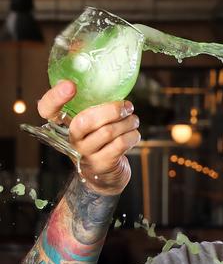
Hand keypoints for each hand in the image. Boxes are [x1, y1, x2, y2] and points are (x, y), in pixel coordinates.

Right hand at [37, 80, 139, 195]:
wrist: (104, 177)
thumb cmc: (101, 143)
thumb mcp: (92, 126)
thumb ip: (94, 108)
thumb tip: (114, 87)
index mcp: (64, 125)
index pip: (47, 110)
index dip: (55, 97)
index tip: (70, 86)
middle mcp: (71, 139)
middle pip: (86, 120)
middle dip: (112, 110)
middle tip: (127, 106)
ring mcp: (85, 153)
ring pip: (108, 132)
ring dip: (128, 122)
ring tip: (134, 119)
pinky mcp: (101, 164)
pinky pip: (120, 144)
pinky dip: (132, 136)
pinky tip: (134, 133)